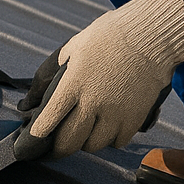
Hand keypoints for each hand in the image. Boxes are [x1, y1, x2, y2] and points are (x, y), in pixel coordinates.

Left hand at [14, 0, 183, 159]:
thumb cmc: (111, 35)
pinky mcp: (134, 119)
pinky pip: (117, 142)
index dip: (39, 134)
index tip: (34, 139)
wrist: (151, 36)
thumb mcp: (75, 45)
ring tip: (87, 132)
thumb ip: (53, 70)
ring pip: (93, 145)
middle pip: (69, 142)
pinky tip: (109, 127)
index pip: (50, 119)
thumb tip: (32, 96)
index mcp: (74, 83)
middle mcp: (92, 102)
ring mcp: (114, 113)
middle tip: (59, 145)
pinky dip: (111, 139)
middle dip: (60, 147)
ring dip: (86, 142)